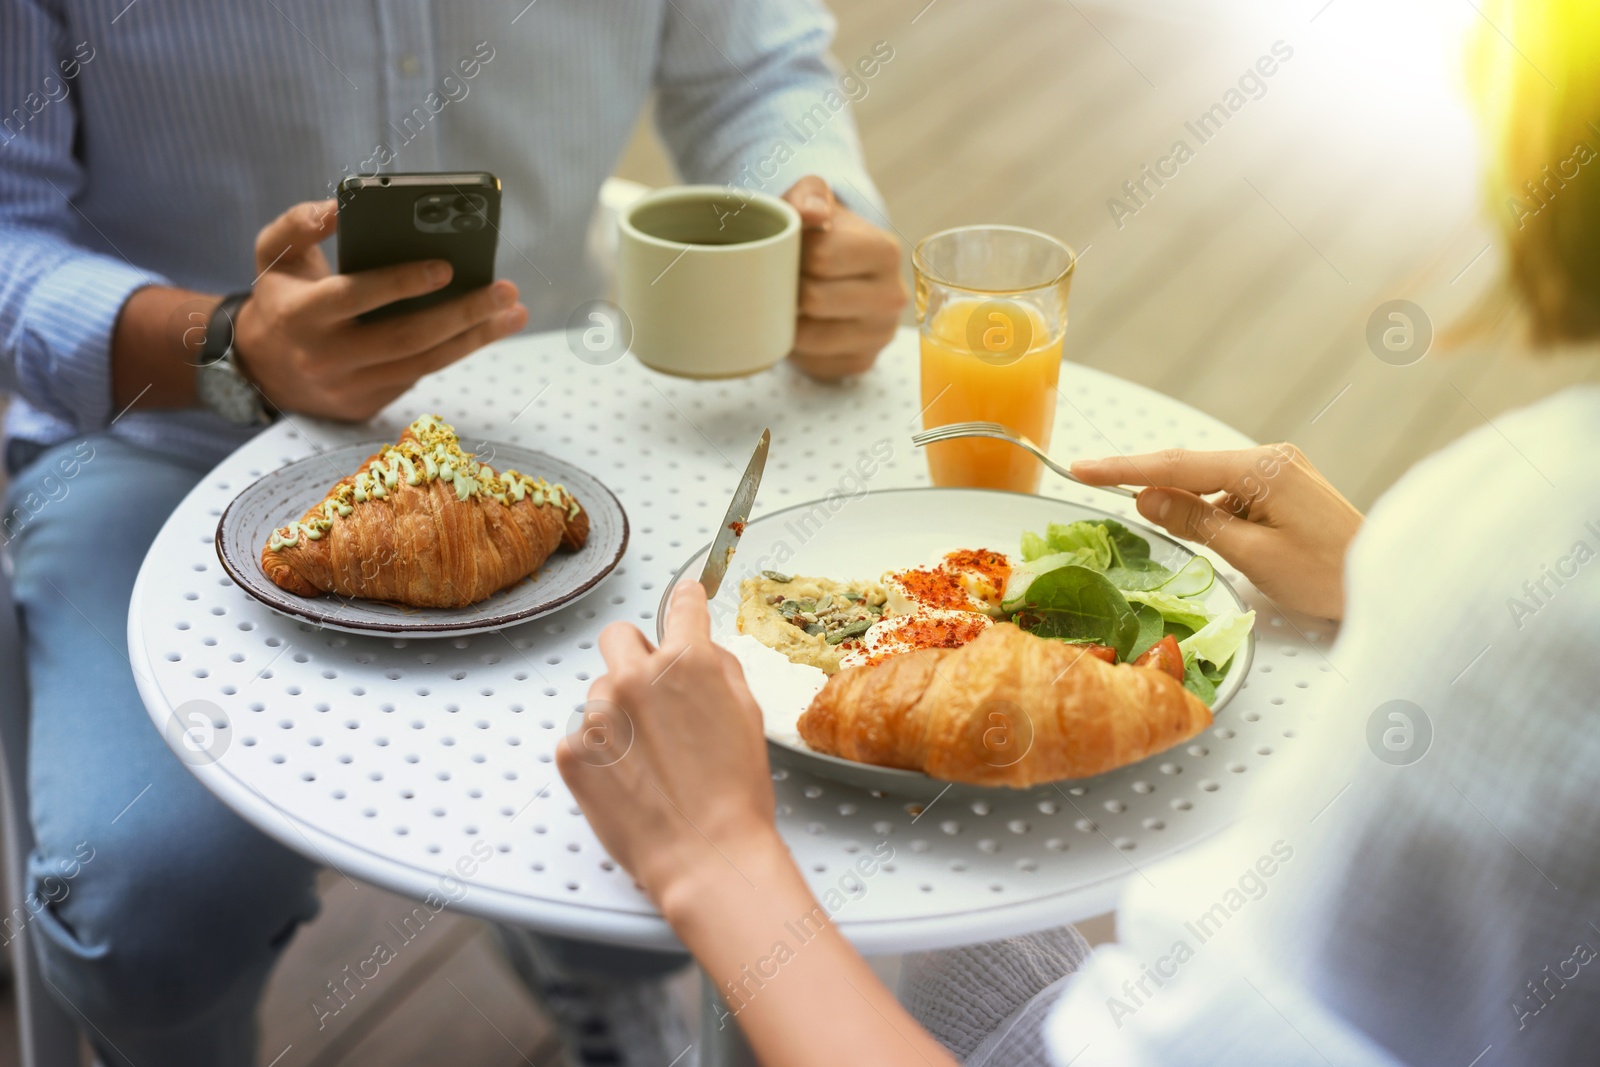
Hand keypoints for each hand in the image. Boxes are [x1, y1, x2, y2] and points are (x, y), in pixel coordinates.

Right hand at [232, 199, 528, 420]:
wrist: (258, 367)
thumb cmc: (280, 296)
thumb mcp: (273, 253)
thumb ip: (299, 223)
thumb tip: (340, 206)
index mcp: (301, 314)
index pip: (357, 296)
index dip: (402, 283)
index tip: (447, 267)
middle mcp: (326, 356)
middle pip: (406, 337)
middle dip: (463, 314)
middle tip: (506, 291)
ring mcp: (349, 387)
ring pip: (424, 364)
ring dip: (475, 339)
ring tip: (514, 314)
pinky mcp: (367, 405)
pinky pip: (418, 376)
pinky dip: (454, 351)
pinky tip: (484, 330)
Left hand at [557, 580, 777, 909]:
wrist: (704, 857)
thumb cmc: (735, 795)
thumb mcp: (747, 717)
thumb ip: (719, 670)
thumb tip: (701, 646)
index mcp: (687, 663)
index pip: (682, 606)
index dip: (686, 601)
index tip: (684, 599)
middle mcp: (636, 677)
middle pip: (619, 636)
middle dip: (635, 656)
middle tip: (654, 698)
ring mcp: (598, 714)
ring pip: (601, 691)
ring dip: (619, 713)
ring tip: (649, 760)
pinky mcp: (572, 750)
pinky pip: (582, 734)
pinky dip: (601, 752)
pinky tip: (629, 781)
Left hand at [782, 176, 905, 379]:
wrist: (835, 271)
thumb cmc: (819, 233)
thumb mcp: (813, 199)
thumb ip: (808, 194)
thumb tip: (813, 214)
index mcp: (885, 252)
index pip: (821, 258)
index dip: (790, 254)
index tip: (788, 250)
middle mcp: (893, 297)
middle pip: (814, 300)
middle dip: (786, 289)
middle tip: (781, 279)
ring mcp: (880, 335)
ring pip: (809, 337)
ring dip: (786, 321)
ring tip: (787, 301)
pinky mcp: (863, 362)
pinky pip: (813, 363)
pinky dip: (798, 348)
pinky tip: (801, 325)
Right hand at [1071, 444, 1363, 619]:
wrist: (1387, 582)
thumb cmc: (1327, 575)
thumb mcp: (1252, 555)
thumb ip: (1196, 522)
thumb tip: (1146, 497)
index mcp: (1261, 468)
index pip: (1176, 465)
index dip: (1122, 469)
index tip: (1079, 468)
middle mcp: (1270, 457)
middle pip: (1189, 467)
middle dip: (1147, 481)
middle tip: (1094, 487)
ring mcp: (1280, 469)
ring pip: (1209, 482)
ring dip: (1183, 503)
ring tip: (1162, 526)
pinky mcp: (1285, 485)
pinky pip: (1230, 492)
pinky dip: (1207, 509)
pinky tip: (1203, 531)